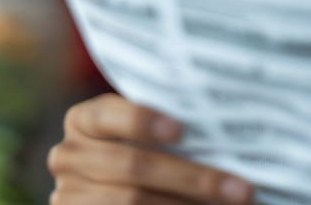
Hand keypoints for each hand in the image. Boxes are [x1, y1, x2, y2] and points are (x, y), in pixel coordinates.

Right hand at [48, 93, 254, 203]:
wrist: (112, 192)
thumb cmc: (142, 153)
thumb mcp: (141, 135)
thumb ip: (165, 127)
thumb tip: (223, 124)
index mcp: (83, 121)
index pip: (107, 115)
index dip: (142, 121)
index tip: (181, 130)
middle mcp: (68, 156)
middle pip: (134, 167)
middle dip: (193, 178)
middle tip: (243, 189)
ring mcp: (68, 195)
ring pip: (134, 201)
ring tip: (234, 204)